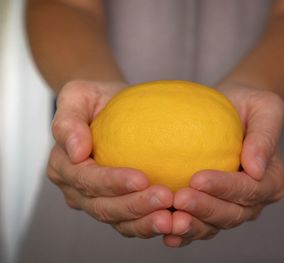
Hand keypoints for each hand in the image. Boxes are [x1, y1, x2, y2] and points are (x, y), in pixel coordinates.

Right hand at [47, 80, 172, 237]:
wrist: (112, 108)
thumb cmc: (95, 99)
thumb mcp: (77, 96)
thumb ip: (68, 121)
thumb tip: (76, 151)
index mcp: (64, 167)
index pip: (86, 180)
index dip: (112, 182)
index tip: (142, 178)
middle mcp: (77, 191)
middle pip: (103, 207)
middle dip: (134, 206)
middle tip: (165, 198)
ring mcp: (98, 202)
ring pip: (119, 221)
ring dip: (145, 222)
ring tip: (172, 218)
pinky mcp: (119, 207)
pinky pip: (135, 222)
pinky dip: (152, 223)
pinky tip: (176, 219)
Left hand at [163, 84, 283, 246]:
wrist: (228, 109)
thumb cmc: (247, 105)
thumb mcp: (265, 108)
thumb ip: (265, 136)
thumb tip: (256, 169)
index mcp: (270, 181)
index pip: (249, 189)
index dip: (224, 188)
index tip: (197, 178)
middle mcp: (252, 201)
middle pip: (232, 214)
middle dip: (205, 209)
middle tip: (179, 199)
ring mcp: (229, 208)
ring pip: (212, 225)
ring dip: (191, 226)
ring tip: (169, 220)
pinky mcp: (208, 210)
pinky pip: (196, 225)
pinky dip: (182, 233)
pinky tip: (165, 232)